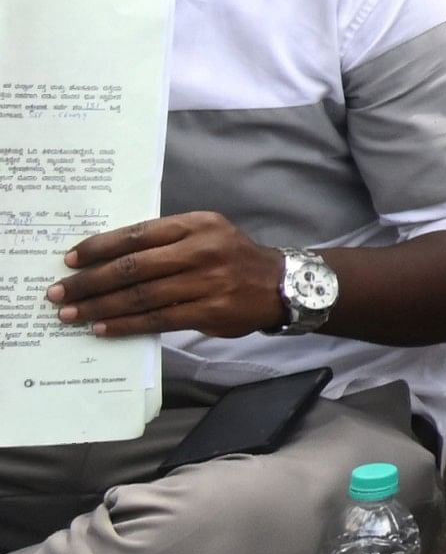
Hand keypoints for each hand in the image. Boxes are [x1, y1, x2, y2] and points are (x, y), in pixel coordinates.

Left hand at [50, 212, 283, 337]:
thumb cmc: (231, 258)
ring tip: (69, 314)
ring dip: (99, 307)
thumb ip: (165, 242)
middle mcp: (201, 250)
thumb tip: (107, 260)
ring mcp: (207, 282)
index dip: (99, 248)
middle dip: (89, 282)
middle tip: (57, 292)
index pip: (137, 234)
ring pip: (140, 296)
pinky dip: (125, 325)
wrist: (280, 284)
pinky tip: (101, 328)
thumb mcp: (205, 235)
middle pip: (133, 268)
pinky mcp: (209, 311)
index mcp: (196, 225)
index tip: (69, 260)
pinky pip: (157, 320)